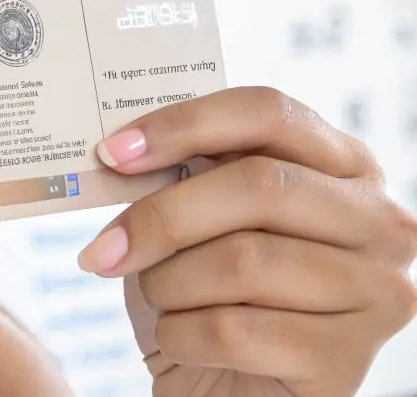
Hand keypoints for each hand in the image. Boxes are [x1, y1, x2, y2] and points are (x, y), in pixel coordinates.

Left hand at [76, 86, 416, 396]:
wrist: (225, 389)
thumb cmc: (207, 291)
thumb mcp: (196, 218)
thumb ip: (179, 172)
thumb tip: (119, 150)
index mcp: (343, 165)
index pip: (268, 112)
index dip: (185, 124)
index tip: (114, 151)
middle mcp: (377, 222)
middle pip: (258, 185)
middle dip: (163, 215)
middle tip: (104, 246)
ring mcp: (376, 292)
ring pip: (244, 260)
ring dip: (169, 282)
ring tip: (156, 297)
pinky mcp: (347, 362)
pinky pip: (234, 330)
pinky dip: (181, 334)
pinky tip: (179, 339)